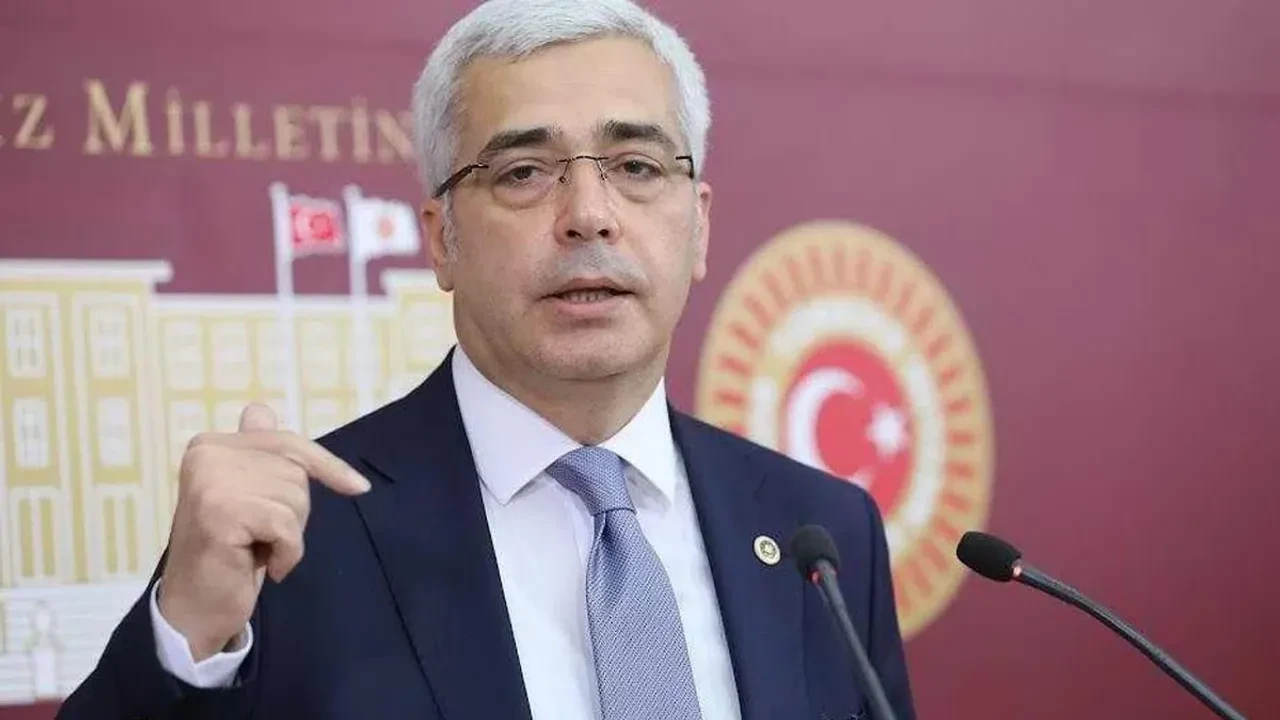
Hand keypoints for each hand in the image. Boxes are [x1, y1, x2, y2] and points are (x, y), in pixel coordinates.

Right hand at [157, 402, 369, 660]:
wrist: (194, 608)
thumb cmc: (227, 552)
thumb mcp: (246, 495)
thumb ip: (257, 454)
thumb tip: (261, 410)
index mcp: (210, 444)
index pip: (289, 442)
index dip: (326, 466)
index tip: (358, 487)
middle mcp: (208, 454)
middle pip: (296, 474)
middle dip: (292, 511)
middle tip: (258, 536)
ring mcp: (212, 482)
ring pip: (296, 499)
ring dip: (287, 534)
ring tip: (253, 548)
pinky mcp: (223, 513)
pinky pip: (288, 527)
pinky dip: (287, 552)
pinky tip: (262, 566)